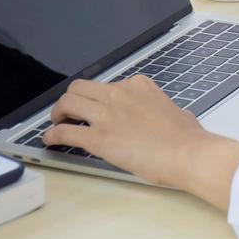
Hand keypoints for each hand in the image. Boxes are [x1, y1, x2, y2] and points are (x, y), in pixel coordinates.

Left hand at [45, 77, 238, 210]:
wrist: (187, 153)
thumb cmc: (188, 138)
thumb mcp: (181, 113)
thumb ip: (169, 111)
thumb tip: (176, 117)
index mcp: (140, 86)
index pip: (110, 85)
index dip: (100, 97)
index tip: (99, 107)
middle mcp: (119, 95)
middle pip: (80, 87)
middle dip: (71, 98)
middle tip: (69, 111)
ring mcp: (106, 116)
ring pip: (68, 103)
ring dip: (58, 112)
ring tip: (56, 122)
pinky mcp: (97, 139)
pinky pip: (65, 131)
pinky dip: (52, 135)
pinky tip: (50, 140)